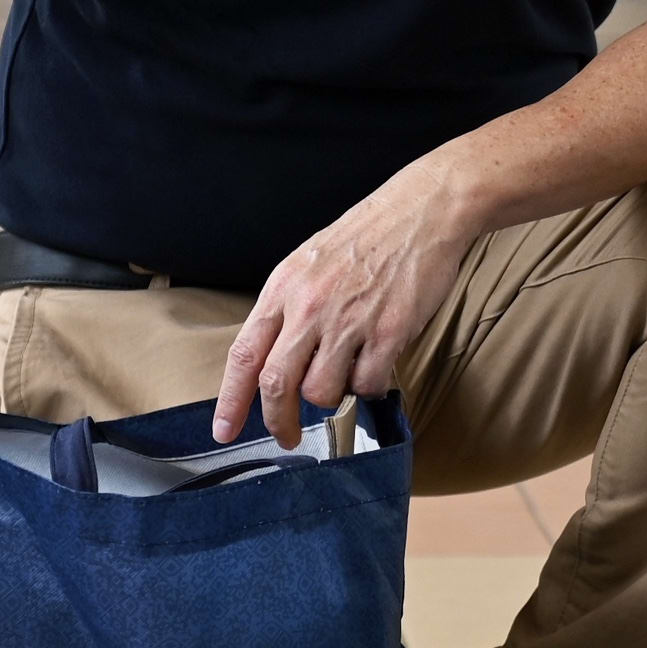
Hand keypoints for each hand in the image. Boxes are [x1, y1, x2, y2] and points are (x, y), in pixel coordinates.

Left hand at [214, 164, 471, 444]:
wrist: (422, 211)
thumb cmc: (367, 237)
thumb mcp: (308, 262)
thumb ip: (288, 309)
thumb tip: (273, 358)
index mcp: (284, 288)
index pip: (244, 355)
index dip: (230, 400)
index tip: (224, 430)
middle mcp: (310, 308)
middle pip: (277, 384)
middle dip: (278, 421)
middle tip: (287, 436)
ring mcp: (349, 321)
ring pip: (323, 391)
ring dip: (333, 396)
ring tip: (348, 373)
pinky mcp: (389, 332)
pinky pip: (368, 384)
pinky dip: (371, 386)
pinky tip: (378, 365)